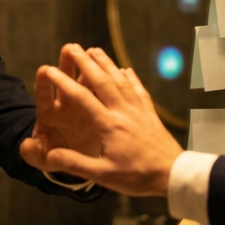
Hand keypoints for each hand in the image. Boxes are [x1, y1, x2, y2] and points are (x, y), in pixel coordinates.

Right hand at [19, 44, 182, 196]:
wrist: (174, 174)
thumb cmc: (138, 176)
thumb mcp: (103, 175)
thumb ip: (75, 163)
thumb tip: (50, 155)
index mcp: (109, 125)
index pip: (82, 98)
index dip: (64, 83)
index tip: (50, 70)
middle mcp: (123, 112)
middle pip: (102, 81)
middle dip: (86, 62)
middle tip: (73, 48)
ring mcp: (139, 111)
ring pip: (120, 80)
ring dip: (107, 63)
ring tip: (95, 50)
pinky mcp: (150, 114)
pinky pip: (139, 90)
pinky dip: (131, 78)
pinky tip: (126, 70)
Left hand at [23, 46, 104, 164]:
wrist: (72, 160)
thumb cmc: (53, 156)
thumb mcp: (41, 157)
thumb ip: (32, 153)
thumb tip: (25, 146)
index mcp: (49, 115)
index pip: (44, 96)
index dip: (44, 84)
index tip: (45, 70)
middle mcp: (65, 105)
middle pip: (64, 81)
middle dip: (66, 64)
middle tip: (69, 48)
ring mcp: (82, 105)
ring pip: (85, 82)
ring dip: (88, 67)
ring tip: (93, 50)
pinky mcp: (96, 109)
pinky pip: (102, 93)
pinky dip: (108, 83)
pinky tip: (117, 70)